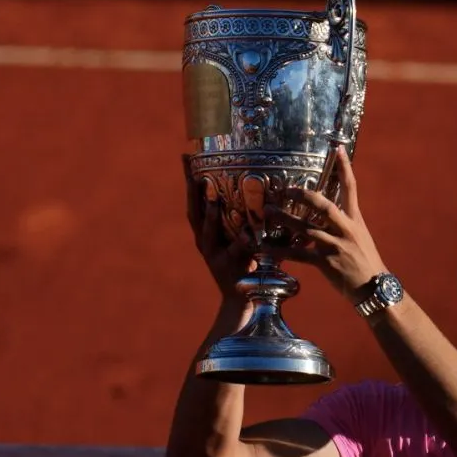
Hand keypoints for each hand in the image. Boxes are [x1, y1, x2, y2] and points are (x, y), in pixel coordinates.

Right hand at [183, 154, 256, 301]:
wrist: (244, 301)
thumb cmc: (249, 265)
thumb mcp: (246, 239)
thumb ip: (252, 219)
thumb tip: (269, 191)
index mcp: (207, 232)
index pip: (195, 200)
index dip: (190, 179)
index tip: (187, 155)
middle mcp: (205, 242)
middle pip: (193, 211)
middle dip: (191, 189)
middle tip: (191, 167)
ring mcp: (214, 255)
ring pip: (208, 230)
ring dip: (209, 213)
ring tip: (212, 195)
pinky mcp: (227, 268)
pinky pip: (235, 252)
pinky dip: (241, 242)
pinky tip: (246, 233)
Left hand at [264, 146, 386, 303]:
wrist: (375, 288)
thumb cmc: (366, 263)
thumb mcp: (360, 238)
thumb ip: (344, 224)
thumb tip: (328, 213)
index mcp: (355, 221)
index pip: (350, 189)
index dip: (344, 168)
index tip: (338, 149)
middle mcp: (346, 230)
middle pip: (324, 205)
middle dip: (303, 195)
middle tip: (286, 188)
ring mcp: (336, 246)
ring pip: (307, 229)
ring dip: (285, 219)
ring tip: (268, 211)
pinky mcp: (326, 263)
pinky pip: (299, 254)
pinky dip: (281, 250)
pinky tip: (266, 248)